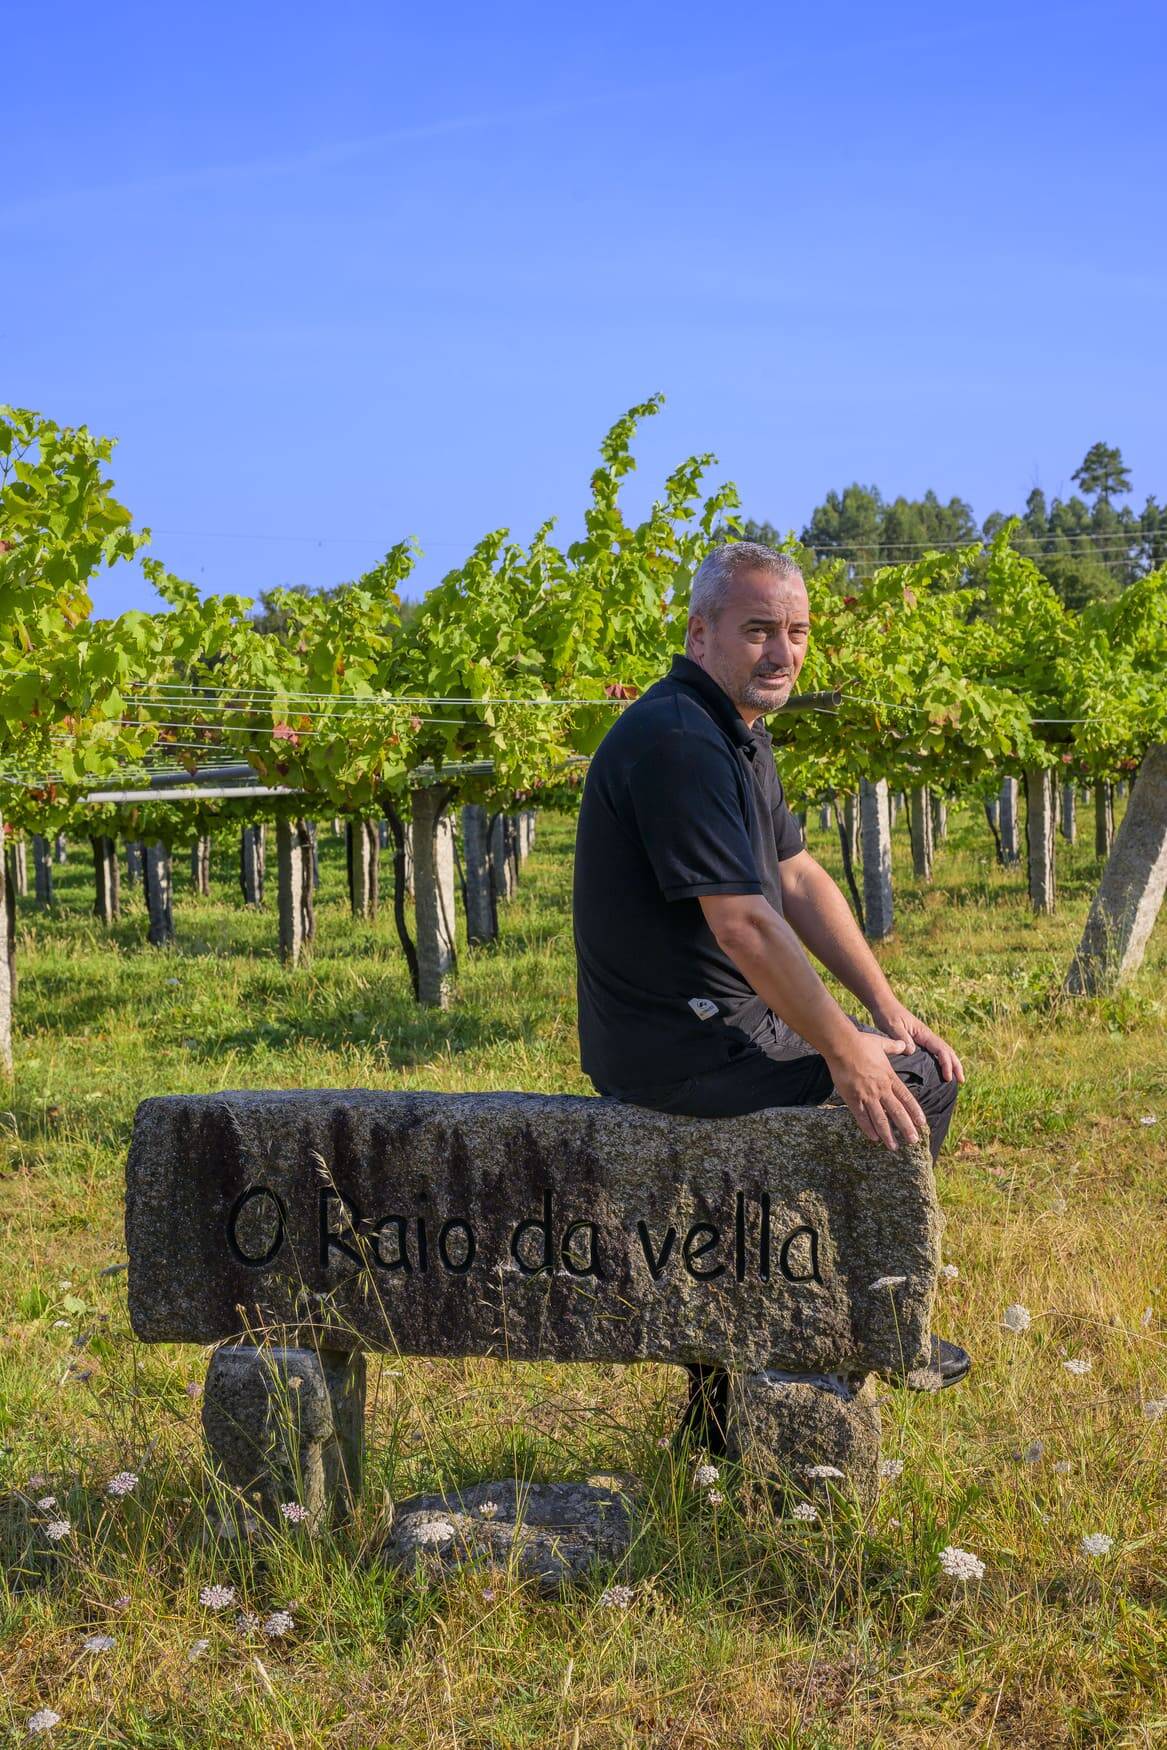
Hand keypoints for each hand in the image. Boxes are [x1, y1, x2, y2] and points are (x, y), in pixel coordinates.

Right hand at [826, 1029, 928, 1151]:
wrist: (843, 1046)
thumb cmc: (861, 1043)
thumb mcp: (881, 1043)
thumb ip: (893, 1046)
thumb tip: (904, 1044)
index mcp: (889, 1077)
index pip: (907, 1098)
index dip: (915, 1111)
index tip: (922, 1123)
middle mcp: (881, 1089)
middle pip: (897, 1112)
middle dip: (906, 1128)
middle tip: (914, 1141)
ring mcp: (867, 1095)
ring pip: (880, 1119)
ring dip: (888, 1134)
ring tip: (894, 1147)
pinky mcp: (852, 1098)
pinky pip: (861, 1117)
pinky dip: (868, 1128)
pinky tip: (874, 1138)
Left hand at [871, 1005, 964, 1083]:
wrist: (884, 1004)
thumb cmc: (888, 1014)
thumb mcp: (892, 1026)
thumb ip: (902, 1038)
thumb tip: (912, 1051)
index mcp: (924, 1033)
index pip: (941, 1050)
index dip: (947, 1064)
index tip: (948, 1078)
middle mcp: (927, 1036)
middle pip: (947, 1051)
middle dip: (956, 1065)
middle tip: (961, 1081)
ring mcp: (923, 1038)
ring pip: (942, 1051)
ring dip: (951, 1064)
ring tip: (955, 1078)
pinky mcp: (918, 1040)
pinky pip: (933, 1052)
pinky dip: (941, 1061)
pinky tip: (940, 1069)